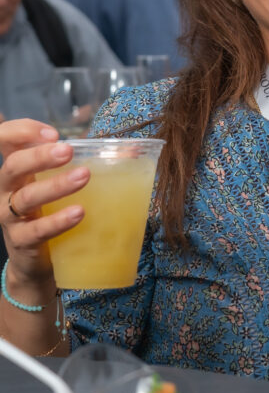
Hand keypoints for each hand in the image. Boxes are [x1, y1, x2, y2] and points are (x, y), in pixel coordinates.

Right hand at [0, 119, 88, 287]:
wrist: (38, 261)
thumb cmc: (52, 212)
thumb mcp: (60, 184)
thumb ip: (85, 163)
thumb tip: (132, 150)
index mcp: (19, 169)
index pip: (6, 140)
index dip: (22, 131)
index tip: (52, 133)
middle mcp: (8, 190)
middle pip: (13, 166)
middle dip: (39, 155)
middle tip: (68, 149)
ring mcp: (11, 217)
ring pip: (26, 197)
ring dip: (56, 185)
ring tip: (84, 176)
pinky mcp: (22, 242)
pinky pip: (37, 230)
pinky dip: (58, 220)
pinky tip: (79, 213)